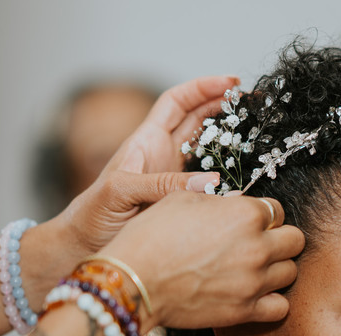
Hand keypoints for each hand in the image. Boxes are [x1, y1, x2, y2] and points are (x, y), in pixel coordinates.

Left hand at [54, 76, 237, 256]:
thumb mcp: (121, 192)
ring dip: (230, 138)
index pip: (177, 102)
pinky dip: (229, 175)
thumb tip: (211, 182)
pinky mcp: (182, 201)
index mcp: (145, 142)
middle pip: (198, 119)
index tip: (230, 83)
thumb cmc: (92, 216)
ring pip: (208, 149)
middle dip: (224, 105)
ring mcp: (173, 178)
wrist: (84, 248)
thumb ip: (163, 185)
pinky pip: (210, 182)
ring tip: (256, 130)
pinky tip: (246, 175)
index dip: (202, 88)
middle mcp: (162, 155)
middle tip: (253, 102)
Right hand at [99, 192, 304, 330]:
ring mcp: (254, 281)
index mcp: (246, 213)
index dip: (263, 215)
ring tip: (256, 270)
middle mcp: (257, 246)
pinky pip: (281, 307)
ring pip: (291, 273)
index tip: (251, 222)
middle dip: (280, 239)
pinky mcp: (245, 311)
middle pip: (296, 240)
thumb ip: (218, 200)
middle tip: (261, 244)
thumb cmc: (150, 236)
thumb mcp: (181, 199)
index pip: (278, 210)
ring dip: (277, 269)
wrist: (133, 281)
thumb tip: (234, 203)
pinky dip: (272, 302)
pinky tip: (256, 296)